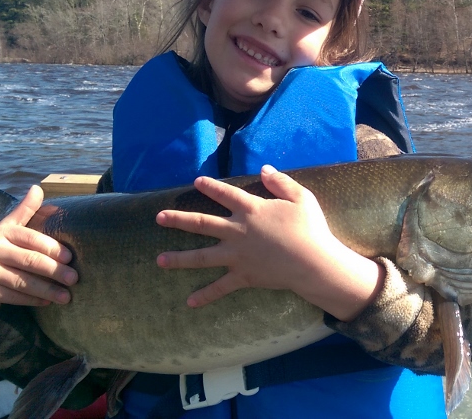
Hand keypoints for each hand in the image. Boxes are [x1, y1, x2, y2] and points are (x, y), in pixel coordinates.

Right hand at [0, 185, 77, 331]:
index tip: (70, 257)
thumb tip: (37, 188)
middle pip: (29, 261)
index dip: (52, 247)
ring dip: (47, 290)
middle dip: (55, 271)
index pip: (30, 238)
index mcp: (1, 232)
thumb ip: (23, 211)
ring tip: (67, 297)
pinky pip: (12, 297)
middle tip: (74, 279)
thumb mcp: (5, 229)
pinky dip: (32, 300)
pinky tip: (48, 302)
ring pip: (22, 282)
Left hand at [156, 166, 382, 319]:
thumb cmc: (310, 228)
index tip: (196, 181)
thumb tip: (264, 169)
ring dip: (179, 259)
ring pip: (202, 257)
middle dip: (178, 220)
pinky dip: (206, 295)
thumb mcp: (301, 197)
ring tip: (159, 261)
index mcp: (251, 210)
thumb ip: (281, 181)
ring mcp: (237, 256)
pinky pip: (221, 287)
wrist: (313, 262)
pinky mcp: (243, 276)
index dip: (211, 186)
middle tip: (159, 217)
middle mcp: (237, 231)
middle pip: (202, 223)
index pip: (225, 194)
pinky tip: (190, 302)